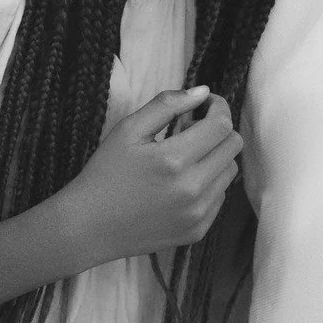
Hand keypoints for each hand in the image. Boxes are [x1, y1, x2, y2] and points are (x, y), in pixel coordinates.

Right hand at [63, 85, 242, 264]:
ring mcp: (198, 214)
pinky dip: (208, 183)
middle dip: (218, 130)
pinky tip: (180, 182)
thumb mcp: (128, 130)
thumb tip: (203, 92)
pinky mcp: (198, 231)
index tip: (206, 103)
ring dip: (215, 156)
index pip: (221, 126)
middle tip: (191, 129)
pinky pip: (220, 197)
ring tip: (184, 157)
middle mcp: (192, 189)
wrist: (89, 227)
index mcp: (174, 159)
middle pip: (232, 147)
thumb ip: (167, 104)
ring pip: (229, 171)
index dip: (218, 107)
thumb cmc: (105, 173)